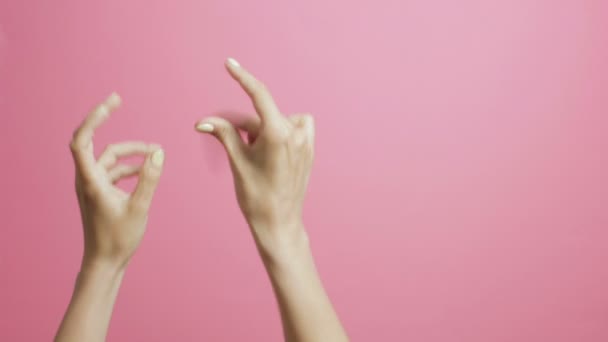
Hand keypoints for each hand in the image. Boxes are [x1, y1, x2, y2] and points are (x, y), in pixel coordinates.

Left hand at [70, 93, 164, 269]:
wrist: (105, 263)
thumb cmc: (118, 239)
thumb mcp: (140, 207)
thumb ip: (150, 178)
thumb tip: (159, 153)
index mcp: (91, 181)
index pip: (82, 140)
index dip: (95, 117)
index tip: (113, 101)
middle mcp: (87, 179)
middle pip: (96, 143)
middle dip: (107, 121)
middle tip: (119, 100)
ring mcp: (93, 186)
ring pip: (110, 157)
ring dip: (131, 152)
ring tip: (156, 153)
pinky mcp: (100, 192)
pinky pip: (114, 170)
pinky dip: (130, 166)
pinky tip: (147, 170)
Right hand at [195, 58, 314, 257]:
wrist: (279, 224)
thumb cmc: (256, 197)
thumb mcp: (237, 162)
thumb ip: (224, 134)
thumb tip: (202, 121)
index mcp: (279, 135)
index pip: (259, 95)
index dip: (243, 77)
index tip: (230, 64)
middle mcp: (296, 134)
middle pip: (262, 115)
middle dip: (244, 126)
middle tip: (231, 144)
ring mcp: (306, 142)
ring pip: (278, 120)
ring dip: (263, 129)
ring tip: (256, 154)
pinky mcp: (309, 150)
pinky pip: (294, 128)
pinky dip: (280, 132)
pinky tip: (272, 152)